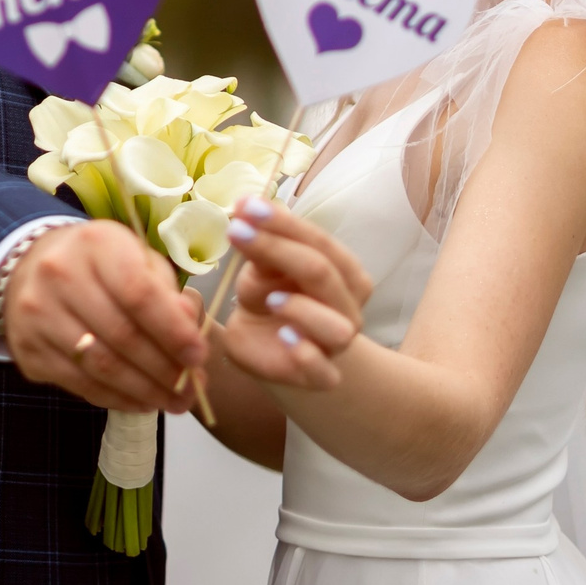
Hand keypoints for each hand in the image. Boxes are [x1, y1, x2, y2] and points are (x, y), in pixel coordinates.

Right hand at [2, 220, 205, 413]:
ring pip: (101, 366)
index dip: (173, 330)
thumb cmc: (103, 265)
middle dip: (165, 369)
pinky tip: (142, 402)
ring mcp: (37, 314)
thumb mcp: (139, 260)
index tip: (199, 356)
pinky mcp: (28, 349)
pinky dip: (117, 399)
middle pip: (121, 335)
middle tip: (192, 389)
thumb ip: (167, 293)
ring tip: (174, 402)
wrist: (33, 267)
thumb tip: (189, 336)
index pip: (138, 293)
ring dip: (145, 391)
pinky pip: (80, 384)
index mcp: (96, 244)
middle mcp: (59, 275)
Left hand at [220, 197, 369, 391]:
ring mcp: (336, 345)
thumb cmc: (271, 298)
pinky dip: (306, 354)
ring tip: (271, 299)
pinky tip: (284, 337)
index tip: (246, 207)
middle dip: (278, 249)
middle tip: (237, 231)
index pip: (319, 242)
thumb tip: (249, 208)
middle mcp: (348, 306)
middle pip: (322, 273)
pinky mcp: (320, 377)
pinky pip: (322, 371)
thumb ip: (262, 247)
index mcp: (343, 272)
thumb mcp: (262, 269)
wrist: (268, 346)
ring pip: (337, 326)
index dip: (283, 224)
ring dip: (303, 309)